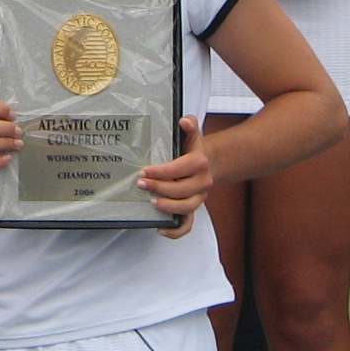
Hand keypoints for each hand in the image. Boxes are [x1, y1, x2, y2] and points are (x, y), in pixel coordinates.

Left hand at [138, 115, 211, 238]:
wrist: (209, 161)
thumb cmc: (193, 149)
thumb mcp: (191, 135)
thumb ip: (189, 125)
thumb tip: (184, 120)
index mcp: (199, 162)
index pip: (180, 168)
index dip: (161, 171)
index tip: (144, 171)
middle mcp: (202, 181)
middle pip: (182, 189)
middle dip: (159, 188)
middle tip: (141, 184)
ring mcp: (199, 196)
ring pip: (187, 208)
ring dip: (168, 207)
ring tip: (151, 202)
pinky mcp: (193, 207)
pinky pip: (188, 224)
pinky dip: (176, 230)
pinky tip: (161, 229)